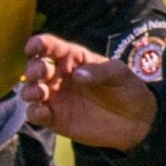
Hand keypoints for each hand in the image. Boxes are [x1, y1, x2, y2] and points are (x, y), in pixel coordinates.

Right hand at [23, 33, 156, 150]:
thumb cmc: (128, 89)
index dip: (38, 44)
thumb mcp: (119, 73)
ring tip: (40, 93)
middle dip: (32, 69)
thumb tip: (77, 75)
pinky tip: (43, 112)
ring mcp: (56, 98)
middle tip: (41, 74)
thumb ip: (99, 71)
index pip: (50, 47)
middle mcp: (60, 76)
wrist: (137, 121)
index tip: (34, 48)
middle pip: (35, 68)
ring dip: (29, 90)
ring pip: (30, 91)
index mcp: (73, 59)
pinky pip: (36, 115)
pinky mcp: (56, 119)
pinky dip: (34, 113)